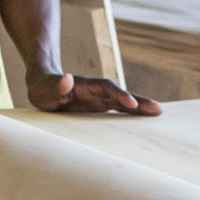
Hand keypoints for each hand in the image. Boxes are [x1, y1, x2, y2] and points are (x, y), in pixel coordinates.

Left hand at [28, 73, 160, 115]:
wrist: (44, 87)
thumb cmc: (42, 89)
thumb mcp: (43, 89)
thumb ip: (55, 85)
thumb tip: (67, 78)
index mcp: (86, 85)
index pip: (106, 88)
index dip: (119, 94)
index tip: (130, 103)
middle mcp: (97, 90)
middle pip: (121, 94)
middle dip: (138, 101)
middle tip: (157, 110)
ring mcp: (100, 99)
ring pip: (123, 103)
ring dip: (140, 109)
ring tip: (158, 114)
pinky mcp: (100, 108)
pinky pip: (119, 111)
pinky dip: (131, 115)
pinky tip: (144, 122)